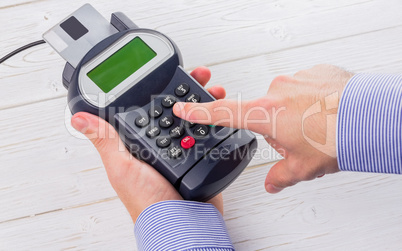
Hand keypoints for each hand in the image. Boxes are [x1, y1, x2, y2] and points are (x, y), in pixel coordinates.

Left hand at [71, 67, 225, 222]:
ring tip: (212, 87)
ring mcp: (184, 149)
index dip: (157, 89)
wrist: (182, 223)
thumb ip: (106, 141)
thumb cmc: (149, 202)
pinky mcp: (201, 156)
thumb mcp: (122, 167)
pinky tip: (221, 111)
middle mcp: (162, 144)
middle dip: (187, 89)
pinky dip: (216, 120)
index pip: (148, 107)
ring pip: (195, 118)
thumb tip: (79, 119)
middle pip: (176, 108)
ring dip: (205, 101)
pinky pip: (210, 133)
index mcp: (141, 143)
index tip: (166, 74)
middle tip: (197, 75)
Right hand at [173, 64, 353, 192]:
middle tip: (300, 140)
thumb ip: (280, 177)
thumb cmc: (336, 139)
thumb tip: (271, 184)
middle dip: (277, 128)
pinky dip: (311, 100)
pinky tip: (326, 112)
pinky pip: (304, 87)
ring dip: (296, 114)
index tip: (182, 106)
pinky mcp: (314, 71)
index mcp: (265, 114)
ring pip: (286, 100)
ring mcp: (295, 78)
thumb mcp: (303, 168)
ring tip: (318, 127)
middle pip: (264, 113)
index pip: (222, 113)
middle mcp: (276, 92)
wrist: (369, 118)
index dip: (198, 112)